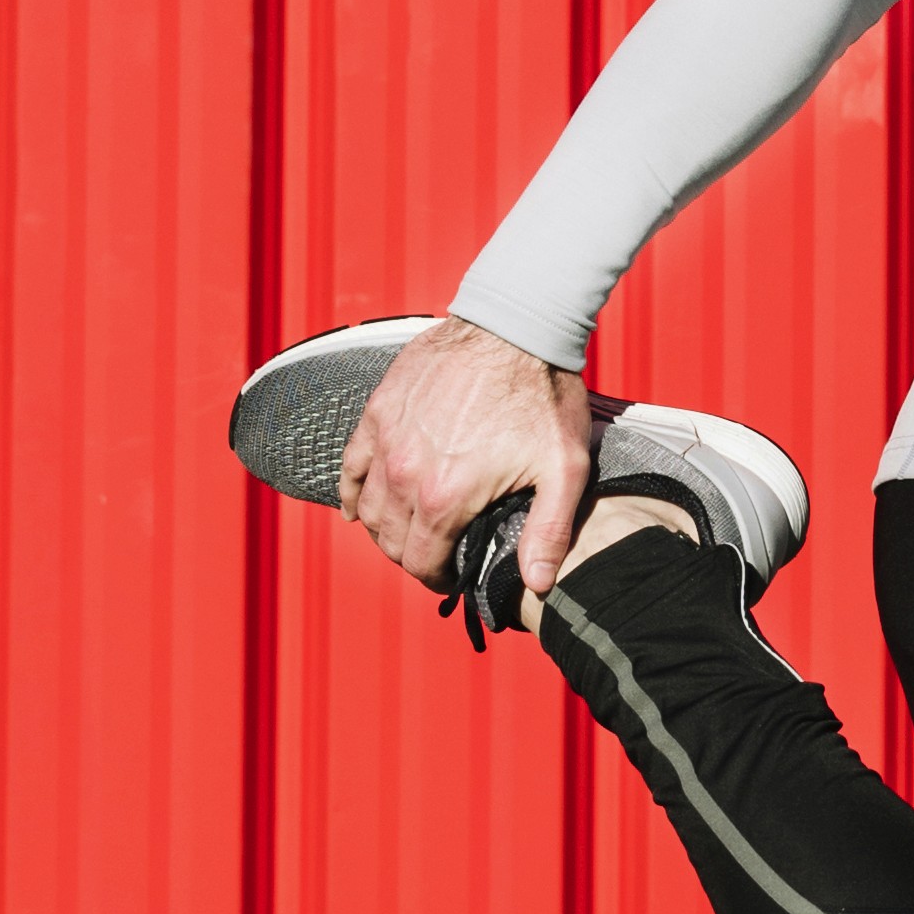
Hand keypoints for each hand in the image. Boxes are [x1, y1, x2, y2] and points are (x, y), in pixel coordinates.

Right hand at [337, 314, 599, 595]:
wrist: (514, 327)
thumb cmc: (544, 397)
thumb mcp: (563, 471)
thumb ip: (549, 533)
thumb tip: (538, 585)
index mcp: (447, 497)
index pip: (420, 563)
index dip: (436, 579)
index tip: (451, 578)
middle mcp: (406, 473)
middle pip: (389, 540)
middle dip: (410, 556)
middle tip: (434, 555)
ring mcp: (386, 439)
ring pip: (367, 507)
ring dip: (382, 529)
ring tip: (407, 532)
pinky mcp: (378, 410)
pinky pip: (350, 463)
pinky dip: (352, 490)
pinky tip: (357, 505)